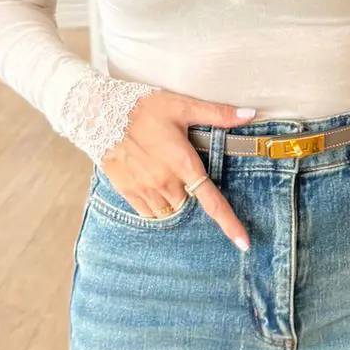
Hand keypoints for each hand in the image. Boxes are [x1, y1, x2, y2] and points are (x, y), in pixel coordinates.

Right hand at [99, 88, 255, 250]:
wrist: (99, 114)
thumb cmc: (143, 108)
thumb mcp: (182, 106)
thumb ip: (217, 114)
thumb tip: (249, 115)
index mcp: (183, 163)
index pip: (212, 202)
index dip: (230, 224)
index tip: (243, 243)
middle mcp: (165, 182)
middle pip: (189, 204)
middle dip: (191, 193)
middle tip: (182, 171)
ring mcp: (145, 189)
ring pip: (169, 211)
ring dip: (174, 201)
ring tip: (165, 177)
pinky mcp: (127, 191)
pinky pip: (148, 213)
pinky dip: (155, 206)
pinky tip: (152, 187)